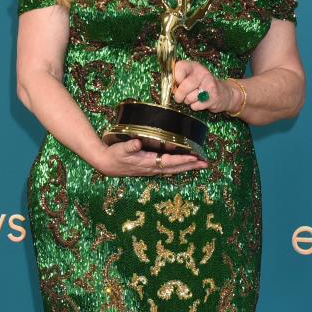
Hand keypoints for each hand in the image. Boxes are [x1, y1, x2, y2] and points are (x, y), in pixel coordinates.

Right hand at [88, 138, 208, 176]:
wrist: (106, 164)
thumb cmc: (114, 155)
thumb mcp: (120, 149)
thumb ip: (129, 146)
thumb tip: (137, 142)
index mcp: (148, 163)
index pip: (169, 162)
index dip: (182, 160)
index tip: (194, 158)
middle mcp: (152, 168)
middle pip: (175, 168)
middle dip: (191, 166)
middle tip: (205, 163)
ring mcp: (152, 169)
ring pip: (173, 169)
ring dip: (187, 166)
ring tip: (200, 164)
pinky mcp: (150, 167)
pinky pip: (168, 168)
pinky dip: (179, 166)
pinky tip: (185, 163)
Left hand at [172, 60, 236, 112]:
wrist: (223, 93)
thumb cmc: (201, 85)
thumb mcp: (191, 77)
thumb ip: (180, 80)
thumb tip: (170, 87)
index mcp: (194, 66)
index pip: (179, 67)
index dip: (175, 78)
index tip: (176, 84)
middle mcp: (202, 73)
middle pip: (184, 85)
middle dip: (179, 95)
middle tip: (179, 98)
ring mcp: (209, 85)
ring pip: (189, 97)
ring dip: (188, 101)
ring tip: (193, 98)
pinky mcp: (214, 97)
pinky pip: (196, 105)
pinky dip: (195, 106)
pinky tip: (200, 102)